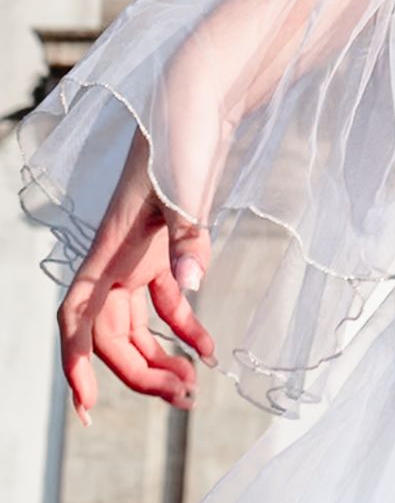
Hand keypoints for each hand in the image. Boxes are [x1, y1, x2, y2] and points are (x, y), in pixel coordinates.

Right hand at [56, 125, 217, 426]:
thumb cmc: (183, 135)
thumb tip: (191, 284)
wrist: (201, 97)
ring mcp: (141, 254)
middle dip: (141, 372)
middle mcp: (118, 257)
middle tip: (182, 400)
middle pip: (112, 333)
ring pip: (138, 325)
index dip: (76, 360)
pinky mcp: (167, 245)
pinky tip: (211, 350)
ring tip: (195, 389)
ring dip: (162, 358)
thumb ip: (190, 235)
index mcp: (110, 247)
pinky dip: (186, 328)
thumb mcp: (186, 185)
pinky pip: (167, 302)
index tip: (87, 405)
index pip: (77, 314)